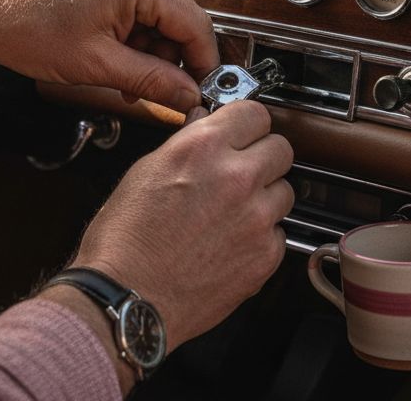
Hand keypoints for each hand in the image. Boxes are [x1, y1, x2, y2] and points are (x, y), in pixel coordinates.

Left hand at [0, 0, 219, 110]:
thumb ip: (153, 81)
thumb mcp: (98, 66)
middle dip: (170, 61)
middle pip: (179, 21)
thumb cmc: (26, 28)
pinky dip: (133, 41)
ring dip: (149, 54)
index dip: (204, 64)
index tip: (205, 91)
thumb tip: (188, 94)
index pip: (196, 23)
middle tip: (155, 92)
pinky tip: (114, 62)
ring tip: (123, 79)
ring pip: (159, 19)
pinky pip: (139, 11)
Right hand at [65, 102, 294, 348]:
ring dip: (265, 197)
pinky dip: (261, 237)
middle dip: (261, 157)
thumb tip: (203, 124)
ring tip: (231, 214)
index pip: (255, 114)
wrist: (128, 297)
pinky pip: (279, 234)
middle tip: (240, 172)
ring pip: (285, 192)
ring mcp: (256, 219)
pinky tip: (230, 243)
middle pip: (281, 149)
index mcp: (203, 148)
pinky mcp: (265, 256)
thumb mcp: (145, 172)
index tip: (242, 133)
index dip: (246, 124)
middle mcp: (236, 178)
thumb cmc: (125, 240)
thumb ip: (185, 143)